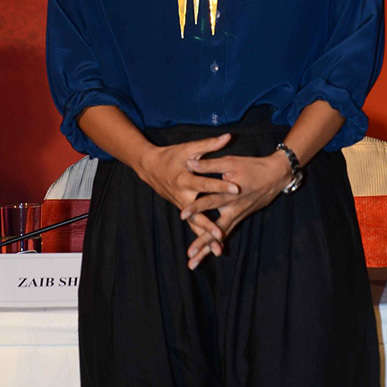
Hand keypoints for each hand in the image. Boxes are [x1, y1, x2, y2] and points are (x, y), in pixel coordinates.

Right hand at [136, 132, 240, 259]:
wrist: (150, 167)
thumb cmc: (172, 155)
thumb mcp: (189, 148)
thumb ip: (209, 145)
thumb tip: (228, 137)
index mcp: (184, 178)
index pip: (205, 183)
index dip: (220, 186)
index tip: (236, 189)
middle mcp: (182, 195)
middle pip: (197, 213)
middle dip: (209, 224)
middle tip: (221, 233)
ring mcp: (181, 205)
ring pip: (194, 224)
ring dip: (205, 236)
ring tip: (219, 249)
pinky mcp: (183, 210)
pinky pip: (193, 225)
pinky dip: (201, 236)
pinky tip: (212, 248)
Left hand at [180, 150, 292, 268]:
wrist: (275, 176)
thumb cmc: (252, 167)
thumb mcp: (230, 162)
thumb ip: (209, 165)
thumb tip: (188, 163)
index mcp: (229, 195)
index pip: (210, 202)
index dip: (196, 207)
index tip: (182, 215)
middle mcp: (233, 209)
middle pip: (215, 229)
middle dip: (202, 242)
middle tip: (189, 254)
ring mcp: (237, 216)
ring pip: (220, 236)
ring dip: (206, 249)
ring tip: (192, 263)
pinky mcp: (239, 218)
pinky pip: (226, 233)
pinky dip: (217, 244)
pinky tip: (208, 254)